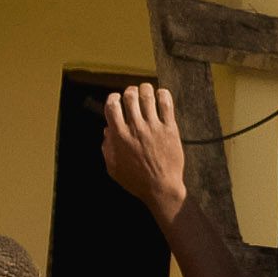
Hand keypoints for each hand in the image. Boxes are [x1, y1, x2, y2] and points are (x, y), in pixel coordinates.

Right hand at [103, 85, 186, 222]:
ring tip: (146, 90)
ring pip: (148, 97)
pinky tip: (161, 94)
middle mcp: (136, 129)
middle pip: (130, 97)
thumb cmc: (135, 180)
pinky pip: (167, 105)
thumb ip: (107, 147)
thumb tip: (107, 130)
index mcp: (119, 137)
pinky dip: (163, 94)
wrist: (160, 187)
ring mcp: (154, 127)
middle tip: (132, 94)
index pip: (112, 106)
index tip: (116, 98)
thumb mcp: (113, 167)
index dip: (113, 98)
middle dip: (130, 91)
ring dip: (145, 89)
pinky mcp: (170, 129)